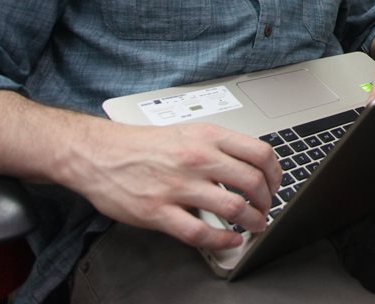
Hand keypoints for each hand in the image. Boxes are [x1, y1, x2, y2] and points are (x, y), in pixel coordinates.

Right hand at [66, 120, 281, 250]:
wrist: (98, 153)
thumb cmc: (143, 145)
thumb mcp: (189, 133)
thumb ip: (219, 147)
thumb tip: (251, 164)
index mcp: (207, 137)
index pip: (260, 153)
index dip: (276, 174)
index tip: (275, 185)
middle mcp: (197, 159)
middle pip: (252, 182)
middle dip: (267, 201)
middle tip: (266, 209)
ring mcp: (177, 187)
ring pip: (232, 208)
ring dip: (252, 221)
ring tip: (254, 225)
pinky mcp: (158, 212)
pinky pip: (200, 232)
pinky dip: (222, 240)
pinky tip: (229, 240)